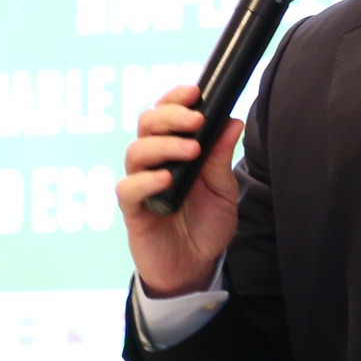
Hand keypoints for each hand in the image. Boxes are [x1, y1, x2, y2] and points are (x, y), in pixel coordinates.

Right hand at [116, 85, 243, 297]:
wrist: (195, 268)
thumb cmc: (206, 225)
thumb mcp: (223, 191)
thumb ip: (222, 158)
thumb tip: (232, 121)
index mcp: (174, 150)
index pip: (165, 113)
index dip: (175, 98)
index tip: (195, 92)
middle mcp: (153, 163)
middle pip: (146, 124)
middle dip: (170, 116)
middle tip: (196, 121)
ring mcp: (141, 185)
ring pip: (136, 151)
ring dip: (164, 145)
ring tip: (191, 151)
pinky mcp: (132, 211)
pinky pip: (128, 189)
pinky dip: (146, 180)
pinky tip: (167, 180)